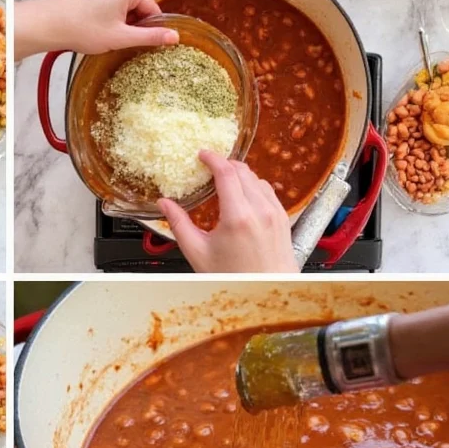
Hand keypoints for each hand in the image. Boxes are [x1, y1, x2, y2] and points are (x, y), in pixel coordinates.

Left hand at [15, 0, 178, 59]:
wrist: (46, 23)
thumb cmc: (81, 28)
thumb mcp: (121, 37)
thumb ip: (149, 37)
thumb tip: (173, 37)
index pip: (152, 9)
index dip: (150, 30)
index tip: (146, 45)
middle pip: (134, 8)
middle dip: (129, 27)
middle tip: (118, 43)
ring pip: (117, 8)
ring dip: (115, 24)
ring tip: (101, 38)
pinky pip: (102, 5)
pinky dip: (101, 18)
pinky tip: (91, 31)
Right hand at [157, 151, 298, 272]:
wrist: (267, 293)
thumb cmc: (234, 279)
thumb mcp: (198, 253)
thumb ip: (179, 225)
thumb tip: (165, 205)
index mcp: (237, 217)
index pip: (226, 173)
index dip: (213, 159)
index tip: (203, 155)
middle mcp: (260, 211)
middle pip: (243, 172)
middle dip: (225, 165)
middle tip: (210, 168)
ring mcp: (275, 214)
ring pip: (258, 179)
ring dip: (241, 176)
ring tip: (225, 184)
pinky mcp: (283, 219)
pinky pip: (269, 192)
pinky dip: (254, 188)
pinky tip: (243, 198)